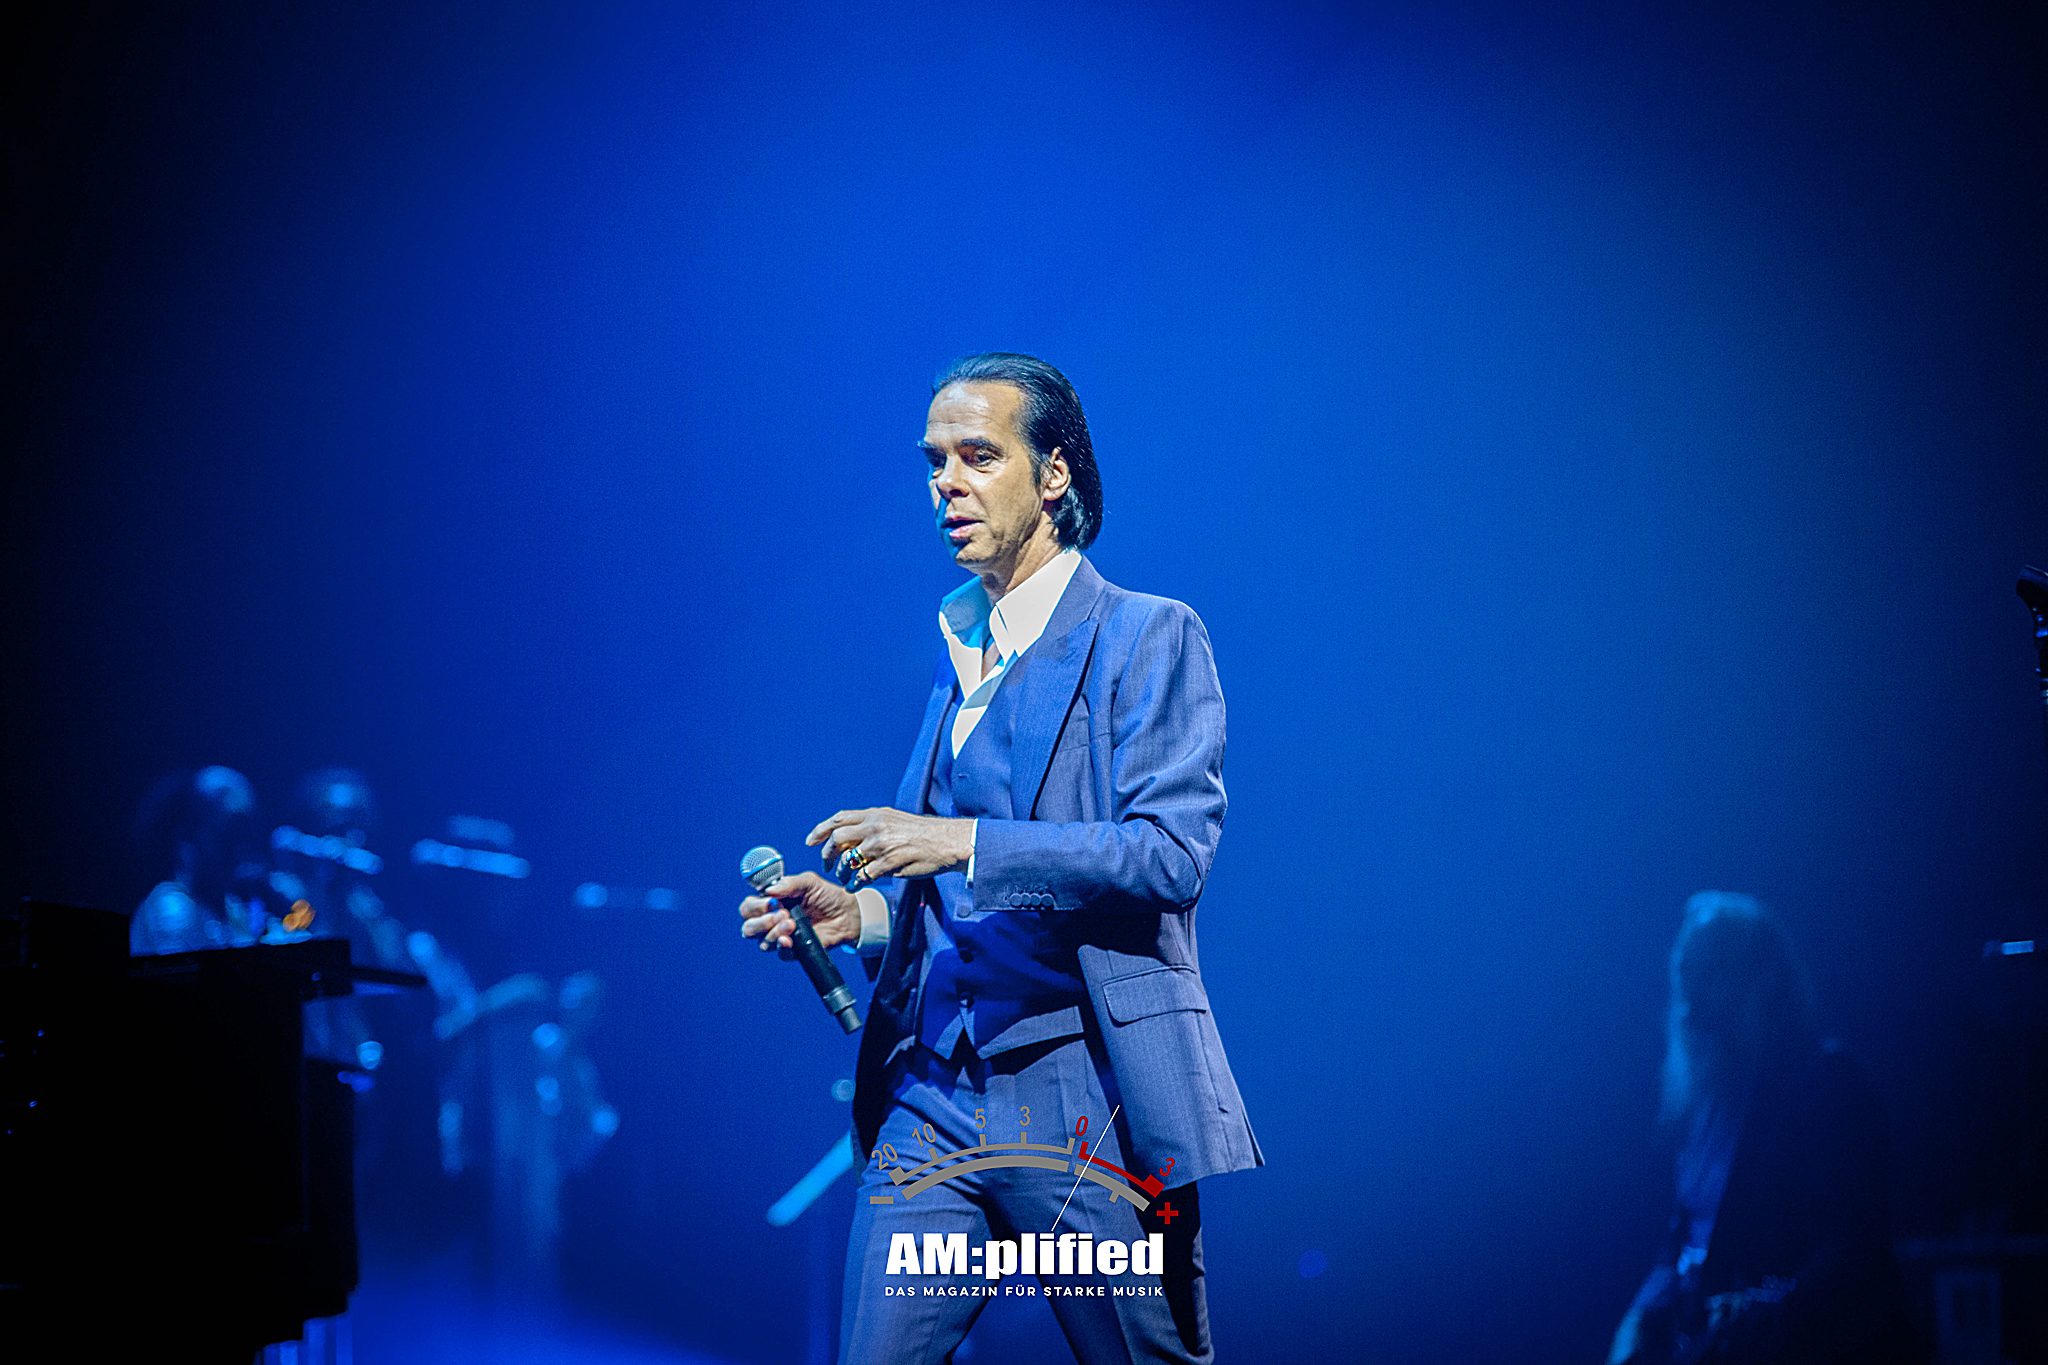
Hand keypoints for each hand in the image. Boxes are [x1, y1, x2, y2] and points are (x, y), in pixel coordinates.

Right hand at [737, 871, 861, 952]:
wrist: (847, 914)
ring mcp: (781, 936)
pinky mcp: (794, 950)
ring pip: (762, 941)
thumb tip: (769, 891)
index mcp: (770, 903)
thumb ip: (789, 884)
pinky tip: (788, 940)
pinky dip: (781, 947)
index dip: (754, 906)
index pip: (748, 907)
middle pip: (749, 927)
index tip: (771, 902)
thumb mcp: (809, 883)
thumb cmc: (826, 895)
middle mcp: (771, 921)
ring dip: (773, 932)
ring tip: (791, 924)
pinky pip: (779, 953)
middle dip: (761, 922)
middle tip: (782, 914)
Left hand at [806, 808, 974, 882]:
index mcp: (876, 815)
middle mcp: (876, 827)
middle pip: (838, 838)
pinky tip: (854, 888)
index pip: (839, 818)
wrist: (947, 842)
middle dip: (827, 854)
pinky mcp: (890, 864)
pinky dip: (854, 884)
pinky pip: (863, 876)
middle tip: (827, 865)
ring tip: (844, 878)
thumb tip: (851, 834)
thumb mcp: (894, 820)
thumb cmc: (923, 834)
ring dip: (841, 872)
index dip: (821, 830)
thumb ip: (873, 824)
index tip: (810, 841)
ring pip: (848, 860)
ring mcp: (882, 846)